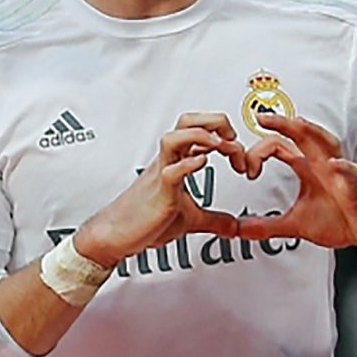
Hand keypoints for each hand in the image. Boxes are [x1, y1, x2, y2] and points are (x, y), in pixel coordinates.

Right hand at [74, 113, 246, 267]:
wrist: (115, 235)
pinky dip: (188, 164)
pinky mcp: (159, 193)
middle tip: (233, 137)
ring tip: (221, 145)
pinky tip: (202, 163)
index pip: (201, 130)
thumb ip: (214, 220)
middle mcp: (168, 161)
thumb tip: (234, 226)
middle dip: (215, 121)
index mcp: (176, 161)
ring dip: (202, 136)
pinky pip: (171, 172)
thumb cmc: (144, 221)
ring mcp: (161, 174)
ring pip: (174, 137)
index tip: (241, 154)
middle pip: (188, 121)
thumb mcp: (190, 219)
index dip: (226, 135)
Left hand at [239, 114, 356, 248]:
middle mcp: (322, 163)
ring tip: (298, 124)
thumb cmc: (338, 219)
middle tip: (262, 117)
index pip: (279, 145)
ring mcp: (339, 173)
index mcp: (306, 167)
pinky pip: (351, 173)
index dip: (258, 152)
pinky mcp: (355, 189)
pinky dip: (344, 168)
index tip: (246, 169)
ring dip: (313, 133)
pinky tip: (336, 164)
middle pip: (302, 134)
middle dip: (283, 123)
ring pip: (328, 143)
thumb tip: (239, 229)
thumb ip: (266, 226)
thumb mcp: (295, 225)